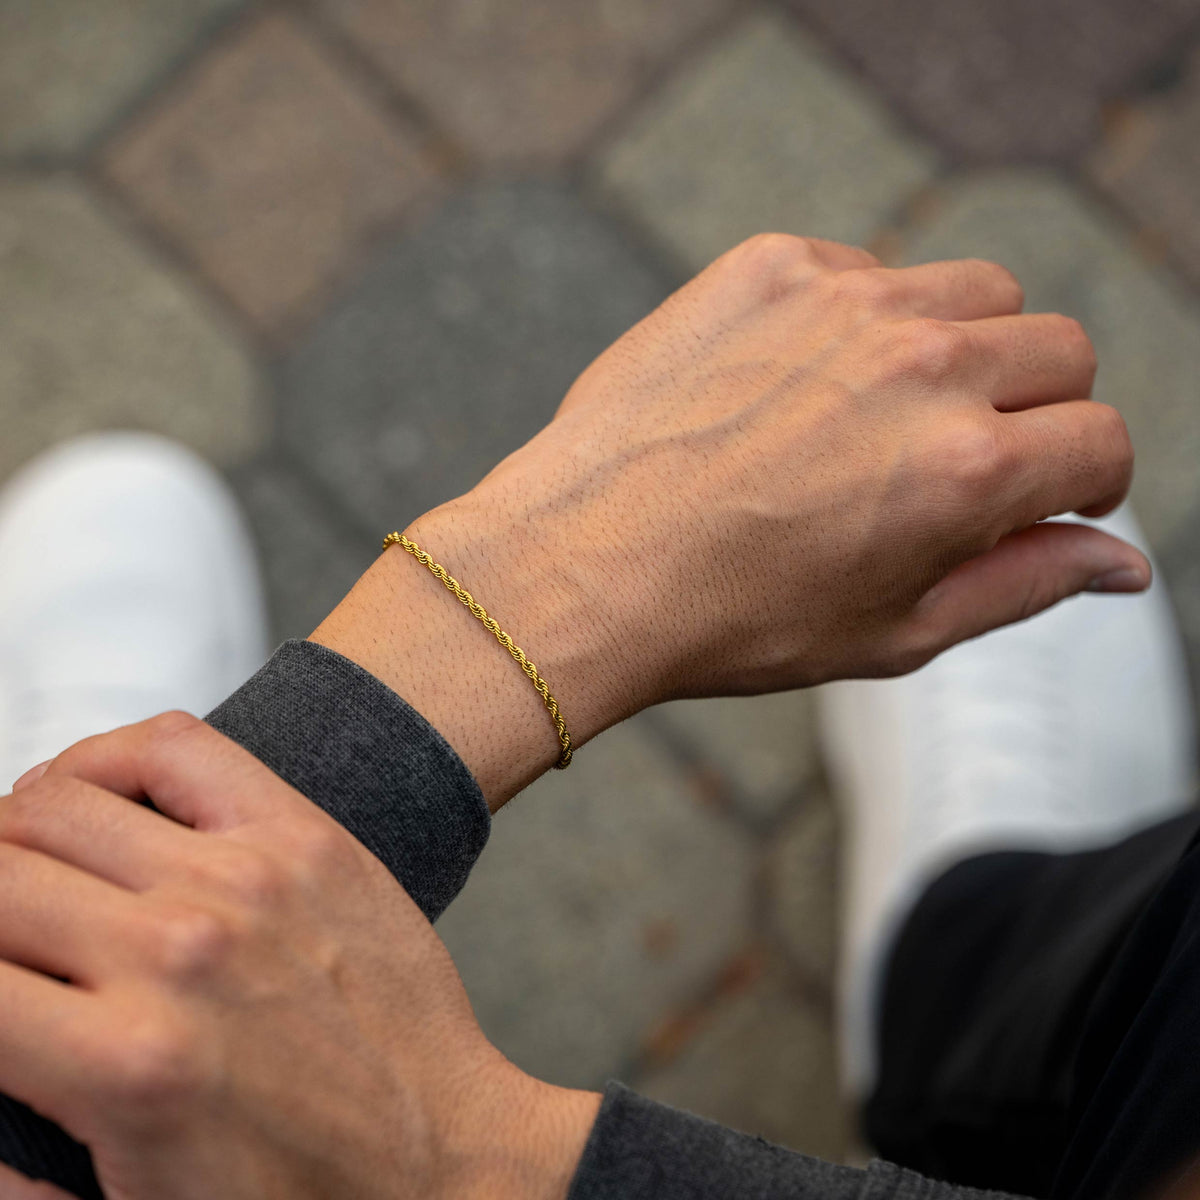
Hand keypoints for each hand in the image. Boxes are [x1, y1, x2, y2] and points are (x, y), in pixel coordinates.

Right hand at [0, 714, 597, 1199]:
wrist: (441, 1158)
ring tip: (32, 875)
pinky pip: (172, 747)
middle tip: (9, 936)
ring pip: (57, 803)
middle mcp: (179, 952)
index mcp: (123, 1065)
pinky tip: (97, 799)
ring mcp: (247, 879)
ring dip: (19, 838)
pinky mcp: (304, 837)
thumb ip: (9, 1176)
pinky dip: (107, 759)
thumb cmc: (302, 1194)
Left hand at [315, 235, 1143, 802]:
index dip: (1083, 484)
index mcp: (964, 469)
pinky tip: (803, 385)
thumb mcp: (892, 633)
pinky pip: (869, 270)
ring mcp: (843, 304)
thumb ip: (1022, 583)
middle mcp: (920, 368)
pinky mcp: (771, 267)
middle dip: (1037, 413)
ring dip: (963, 351)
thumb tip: (1121, 562)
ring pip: (977, 294)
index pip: (1101, 441)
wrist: (579, 564)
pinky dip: (865, 319)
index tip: (1041, 499)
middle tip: (964, 461)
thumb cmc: (729, 619)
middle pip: (1059, 351)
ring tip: (887, 417)